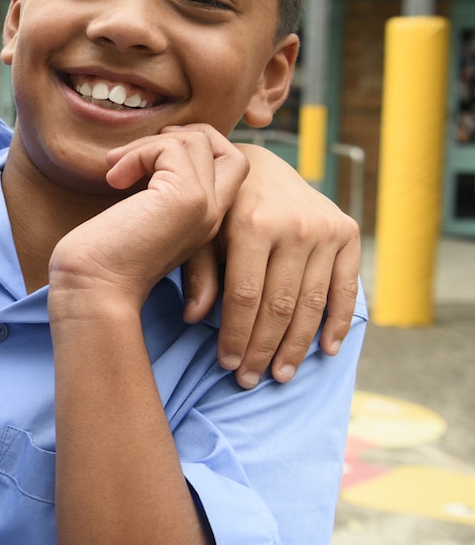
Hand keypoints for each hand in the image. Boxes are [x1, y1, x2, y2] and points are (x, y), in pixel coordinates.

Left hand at [49, 125, 247, 306]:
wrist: (93, 289)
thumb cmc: (101, 258)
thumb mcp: (140, 217)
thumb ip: (155, 192)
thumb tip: (143, 149)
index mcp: (205, 222)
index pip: (229, 171)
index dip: (196, 150)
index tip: (149, 156)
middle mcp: (214, 217)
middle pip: (233, 153)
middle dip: (190, 135)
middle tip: (139, 150)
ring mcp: (205, 207)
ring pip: (197, 142)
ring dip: (149, 144)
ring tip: (115, 168)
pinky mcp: (187, 198)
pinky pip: (171, 148)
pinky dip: (138, 153)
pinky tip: (114, 180)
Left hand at [188, 143, 360, 388]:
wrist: (257, 163)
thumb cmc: (218, 206)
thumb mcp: (200, 231)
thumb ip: (199, 272)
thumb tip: (196, 319)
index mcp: (253, 224)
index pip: (246, 296)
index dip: (237, 336)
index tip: (227, 365)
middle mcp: (295, 226)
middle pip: (280, 306)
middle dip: (263, 349)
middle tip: (249, 380)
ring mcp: (325, 229)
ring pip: (312, 303)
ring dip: (297, 345)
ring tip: (280, 375)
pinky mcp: (348, 232)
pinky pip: (347, 287)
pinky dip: (339, 322)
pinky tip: (326, 350)